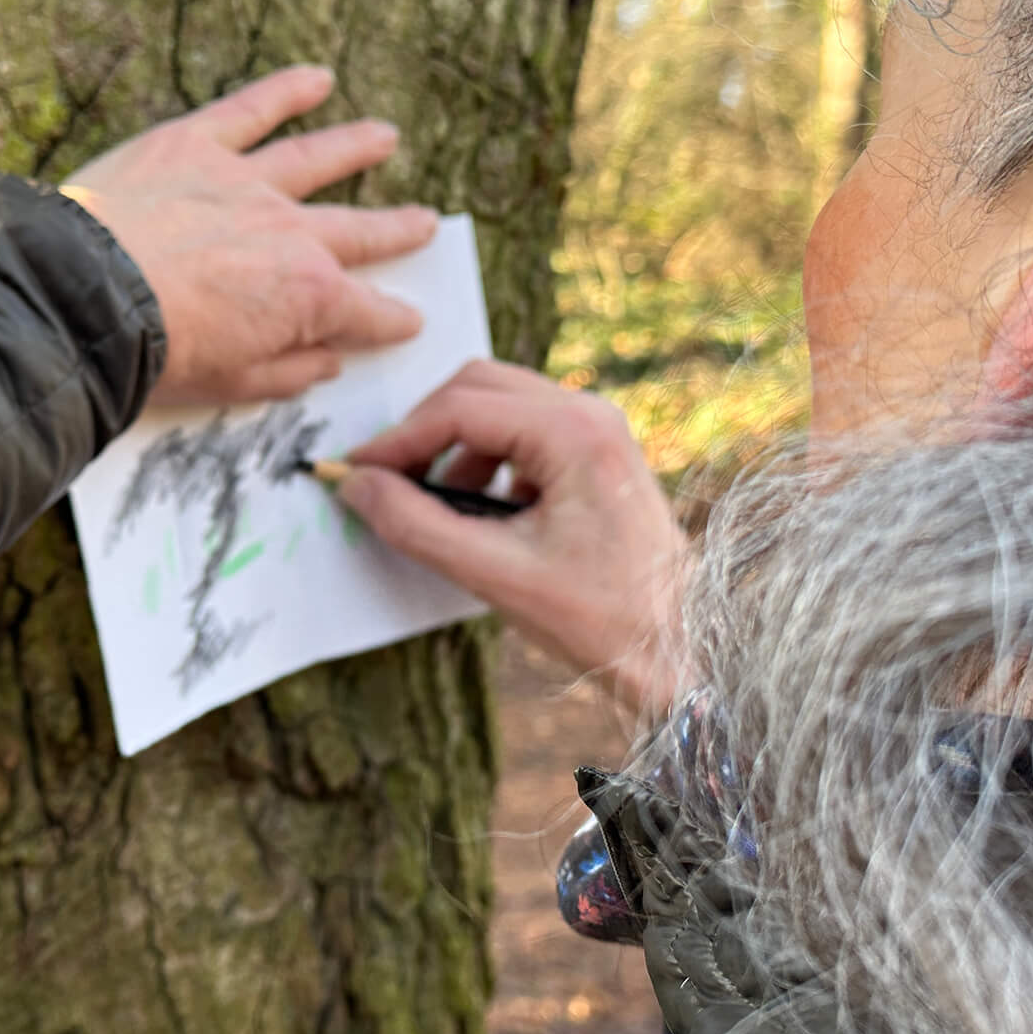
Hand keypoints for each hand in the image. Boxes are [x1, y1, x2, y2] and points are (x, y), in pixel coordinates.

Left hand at [62, 66, 439, 405]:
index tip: (409, 321)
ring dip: (356, 147)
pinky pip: (249, 111)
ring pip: (315, 159)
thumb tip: (326, 361)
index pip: (369, 311)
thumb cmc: (151, 355)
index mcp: (309, 297)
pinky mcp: (193, 145)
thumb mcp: (229, 386)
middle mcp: (292, 232)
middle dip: (397, 231)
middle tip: (426, 223)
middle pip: (359, 231)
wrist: (82, 301)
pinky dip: (285, 90)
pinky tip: (317, 78)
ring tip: (385, 135)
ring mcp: (245, 183)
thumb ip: (286, 372)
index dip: (392, 319)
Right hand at [338, 361, 691, 714]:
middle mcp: (590, 413)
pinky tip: (481, 514)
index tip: (355, 472)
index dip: (399, 440)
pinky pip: (524, 430)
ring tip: (436, 508)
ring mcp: (598, 428)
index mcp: (573, 432)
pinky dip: (487, 459)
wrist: (677, 646)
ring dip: (456, 447)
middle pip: (477, 387)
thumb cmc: (602, 617)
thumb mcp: (495, 574)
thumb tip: (357, 487)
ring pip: (499, 405)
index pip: (459, 408)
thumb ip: (417, 526)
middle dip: (425, 431)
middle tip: (386, 482)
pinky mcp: (597, 450)